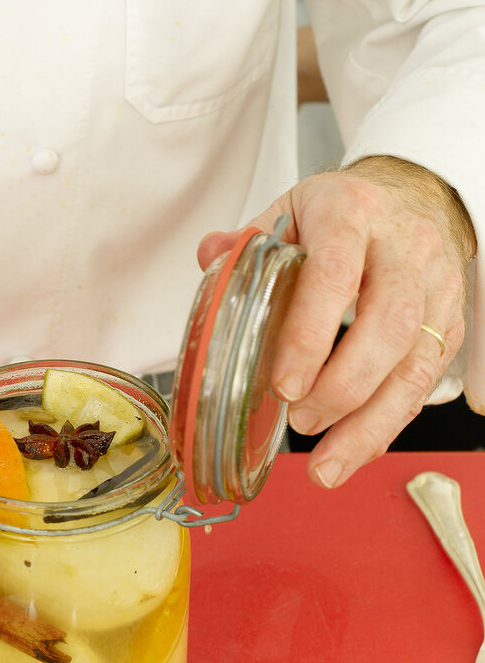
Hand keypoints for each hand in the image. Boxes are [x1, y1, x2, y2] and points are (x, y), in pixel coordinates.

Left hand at [197, 157, 474, 487]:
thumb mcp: (291, 210)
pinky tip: (354, 449)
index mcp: (352, 213)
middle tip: (301, 422)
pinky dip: (387, 424)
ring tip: (327, 465)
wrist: (412, 198)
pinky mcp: (451, 324)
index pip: (335, 275)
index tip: (284, 384)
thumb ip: (249, 242)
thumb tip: (209, 256)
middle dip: (344, 387)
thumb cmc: (343, 214)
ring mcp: (436, 287)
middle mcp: (405, 248)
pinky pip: (425, 382)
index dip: (310, 335)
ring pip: (416, 364)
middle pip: (390, 326)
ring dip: (370, 424)